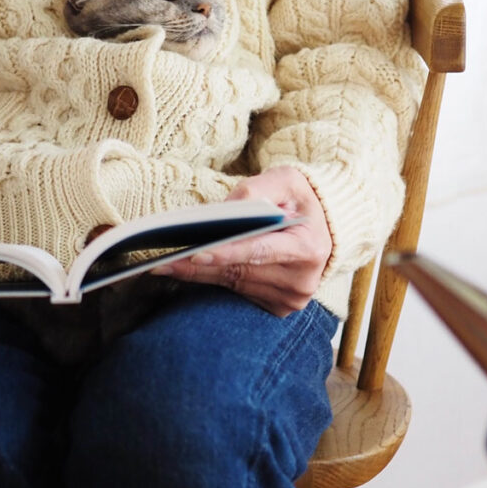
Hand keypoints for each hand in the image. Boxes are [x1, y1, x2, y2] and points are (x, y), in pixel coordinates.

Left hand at [154, 166, 331, 316]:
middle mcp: (303, 279)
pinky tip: (190, 271)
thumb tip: (224, 210)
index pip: (261, 251)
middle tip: (163, 261)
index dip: (227, 253)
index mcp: (309, 247)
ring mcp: (292, 298)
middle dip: (200, 266)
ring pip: (234, 285)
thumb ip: (258, 190)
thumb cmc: (300, 199)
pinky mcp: (280, 307)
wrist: (323, 227)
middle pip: (240, 272)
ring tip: (167, 265)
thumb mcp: (286, 180)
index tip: (197, 252)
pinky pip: (238, 293)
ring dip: (200, 275)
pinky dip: (215, 280)